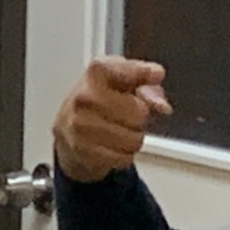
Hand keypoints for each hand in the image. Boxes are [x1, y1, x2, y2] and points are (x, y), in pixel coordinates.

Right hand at [52, 56, 172, 181]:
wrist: (68, 124)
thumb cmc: (99, 97)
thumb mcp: (123, 78)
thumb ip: (146, 83)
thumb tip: (161, 104)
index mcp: (97, 72)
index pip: (133, 72)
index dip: (146, 76)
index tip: (155, 75)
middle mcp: (86, 97)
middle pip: (139, 114)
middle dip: (140, 117)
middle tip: (128, 114)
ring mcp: (81, 124)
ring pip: (133, 140)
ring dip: (133, 138)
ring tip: (120, 130)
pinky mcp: (82, 149)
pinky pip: (123, 158)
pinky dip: (124, 155)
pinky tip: (113, 144)